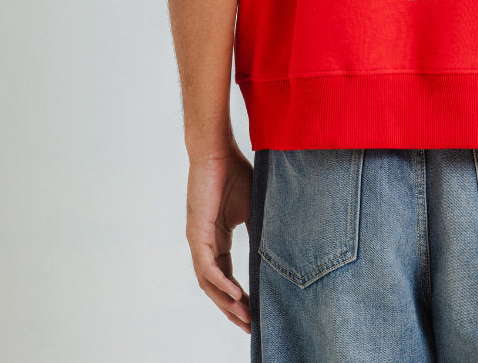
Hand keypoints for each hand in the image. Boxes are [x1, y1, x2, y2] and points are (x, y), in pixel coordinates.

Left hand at [185, 144, 252, 332]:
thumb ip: (260, 229)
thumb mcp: (253, 207)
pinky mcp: (196, 232)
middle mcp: (204, 244)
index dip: (239, 297)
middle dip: (232, 309)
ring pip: (209, 283)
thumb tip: (280, 246)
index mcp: (216, 239)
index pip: (226, 277)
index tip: (255, 314)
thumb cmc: (233, 172)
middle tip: (250, 327)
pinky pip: (207, 266)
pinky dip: (220, 283)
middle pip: (216, 287)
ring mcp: (198, 240)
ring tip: (245, 317)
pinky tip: (235, 295)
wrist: (216, 150)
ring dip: (226, 303)